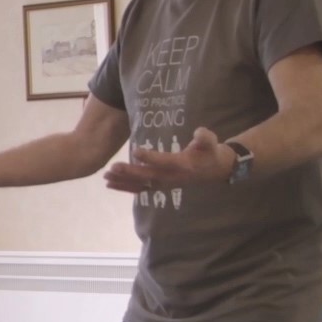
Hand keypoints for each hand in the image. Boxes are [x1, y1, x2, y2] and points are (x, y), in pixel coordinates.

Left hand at [103, 126, 233, 193]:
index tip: (136, 151)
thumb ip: (205, 138)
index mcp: (183, 165)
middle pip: (148, 176)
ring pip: (141, 185)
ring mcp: (165, 184)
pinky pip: (140, 189)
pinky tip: (110, 184)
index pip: (165, 162)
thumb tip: (200, 133)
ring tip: (106, 176)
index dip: (151, 157)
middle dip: (130, 172)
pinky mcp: (160, 186)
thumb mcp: (211, 142)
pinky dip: (125, 187)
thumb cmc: (210, 151)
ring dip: (123, 181)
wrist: (215, 169)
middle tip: (113, 167)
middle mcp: (172, 178)